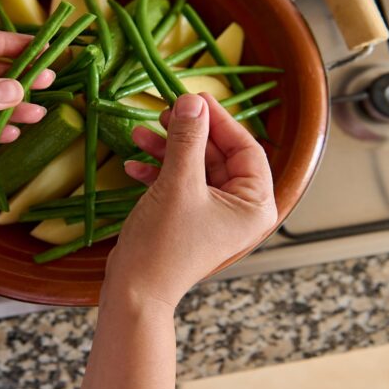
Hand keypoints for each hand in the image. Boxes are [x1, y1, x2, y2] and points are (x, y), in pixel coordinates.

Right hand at [105, 93, 277, 306]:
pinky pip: (180, 184)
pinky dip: (159, 171)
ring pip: (195, 167)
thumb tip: (192, 101)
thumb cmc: (164, 244)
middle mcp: (240, 210)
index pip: (247, 148)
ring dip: (168, 149)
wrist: (134, 290)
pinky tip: (134, 163)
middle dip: (188, 134)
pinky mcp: (189, 218)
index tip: (195, 98)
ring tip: (141, 134)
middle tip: (165, 112)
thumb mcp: (178, 183)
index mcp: (255, 205)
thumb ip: (188, 138)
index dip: (220, 120)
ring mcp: (214, 215)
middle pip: (219, 155)